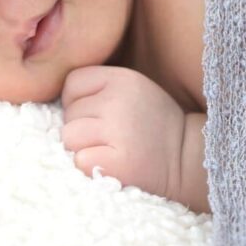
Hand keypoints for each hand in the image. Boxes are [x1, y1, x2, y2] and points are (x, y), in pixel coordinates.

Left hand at [60, 65, 186, 202]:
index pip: (72, 83)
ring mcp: (118, 131)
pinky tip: (110, 164)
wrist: (188, 160)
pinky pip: (79, 161)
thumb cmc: (153, 126)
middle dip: (82, 126)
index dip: (78, 101)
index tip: (98, 115)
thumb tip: (57, 101)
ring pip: (69, 137)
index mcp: (122, 78)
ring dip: (82, 147)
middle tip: (111, 136)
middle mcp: (118, 101)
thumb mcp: (132, 89)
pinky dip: (89, 167)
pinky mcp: (118, 162)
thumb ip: (100, 88)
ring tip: (109, 149)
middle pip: (68, 113)